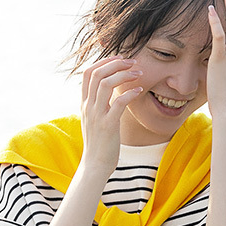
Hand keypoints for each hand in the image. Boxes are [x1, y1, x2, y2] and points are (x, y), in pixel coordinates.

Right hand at [80, 55, 143, 181]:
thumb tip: (110, 91)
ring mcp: (97, 115)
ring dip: (124, 74)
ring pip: (106, 84)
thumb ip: (99, 104)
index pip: (88, 73)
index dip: (104, 61)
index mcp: (85, 104)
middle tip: (132, 62)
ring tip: (139, 73)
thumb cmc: (99, 143)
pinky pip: (118, 102)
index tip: (120, 59)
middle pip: (98, 74)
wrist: (94, 165)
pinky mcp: (108, 125)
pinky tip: (140, 90)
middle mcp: (88, 107)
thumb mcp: (95, 120)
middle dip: (116, 64)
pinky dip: (130, 93)